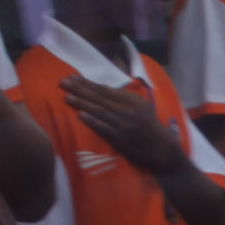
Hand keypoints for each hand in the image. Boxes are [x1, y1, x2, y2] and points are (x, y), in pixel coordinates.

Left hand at [64, 77, 188, 175]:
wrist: (161, 147)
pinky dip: (93, 121)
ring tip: (67, 97)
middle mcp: (126, 109)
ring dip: (82, 103)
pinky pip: (104, 128)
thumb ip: (121, 97)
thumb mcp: (139, 105)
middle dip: (79, 89)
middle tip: (62, 83)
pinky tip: (81, 116)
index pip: (103, 89)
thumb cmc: (148, 125)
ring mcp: (123, 124)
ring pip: (99, 111)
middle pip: (98, 97)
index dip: (86, 83)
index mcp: (130, 99)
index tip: (71, 77)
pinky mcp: (121, 139)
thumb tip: (102, 88)